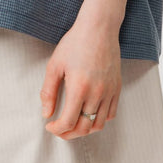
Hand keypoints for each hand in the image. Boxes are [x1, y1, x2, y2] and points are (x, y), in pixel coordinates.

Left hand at [39, 16, 121, 139]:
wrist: (99, 28)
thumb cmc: (75, 43)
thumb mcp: (55, 64)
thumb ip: (48, 91)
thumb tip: (46, 113)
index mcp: (79, 88)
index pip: (68, 122)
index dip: (57, 129)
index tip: (49, 125)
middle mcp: (97, 93)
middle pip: (84, 128)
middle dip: (68, 134)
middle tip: (59, 130)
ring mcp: (109, 92)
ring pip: (98, 125)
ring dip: (84, 130)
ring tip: (73, 125)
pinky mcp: (117, 88)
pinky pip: (111, 114)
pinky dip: (99, 120)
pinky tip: (89, 115)